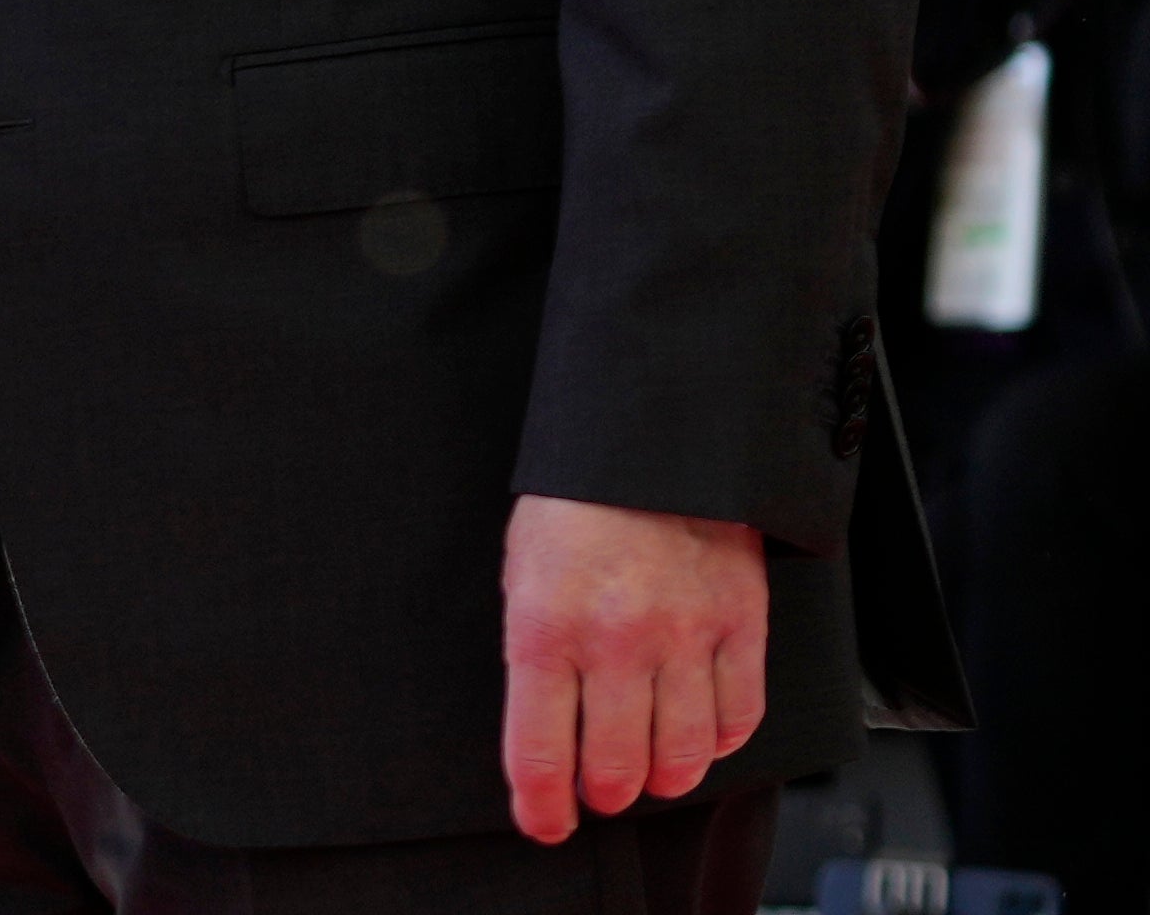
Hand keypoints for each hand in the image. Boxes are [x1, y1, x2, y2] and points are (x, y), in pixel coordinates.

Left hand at [497, 493, 767, 841]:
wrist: (652, 441)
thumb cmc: (576, 502)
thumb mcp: (522, 570)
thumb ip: (535, 646)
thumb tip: (542, 720)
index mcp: (546, 626)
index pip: (538, 747)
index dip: (540, 802)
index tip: (542, 823)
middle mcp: (617, 642)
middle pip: (615, 764)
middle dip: (602, 794)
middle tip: (598, 794)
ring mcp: (686, 637)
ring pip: (684, 753)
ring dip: (663, 778)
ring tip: (651, 775)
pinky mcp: (741, 625)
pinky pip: (739, 714)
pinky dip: (722, 742)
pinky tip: (704, 740)